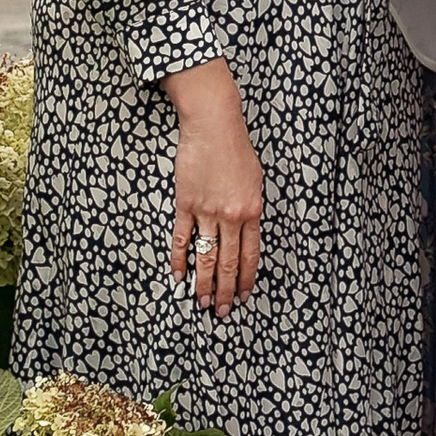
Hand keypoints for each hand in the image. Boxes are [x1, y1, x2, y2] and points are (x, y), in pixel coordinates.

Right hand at [165, 60, 264, 316]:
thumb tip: (248, 230)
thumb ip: (252, 207)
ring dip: (204, 283)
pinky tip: (179, 276)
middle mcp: (231, 216)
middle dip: (226, 291)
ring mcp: (206, 211)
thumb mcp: (256, 179)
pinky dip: (179, 259)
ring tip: (202, 302)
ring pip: (206, 257)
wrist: (214, 124)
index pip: (250, 255)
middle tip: (222, 312)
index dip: (246, 279)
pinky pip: (181, 239)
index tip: (243, 297)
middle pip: (229, 263)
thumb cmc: (237, 147)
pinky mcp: (185, 204)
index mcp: (253, 211)